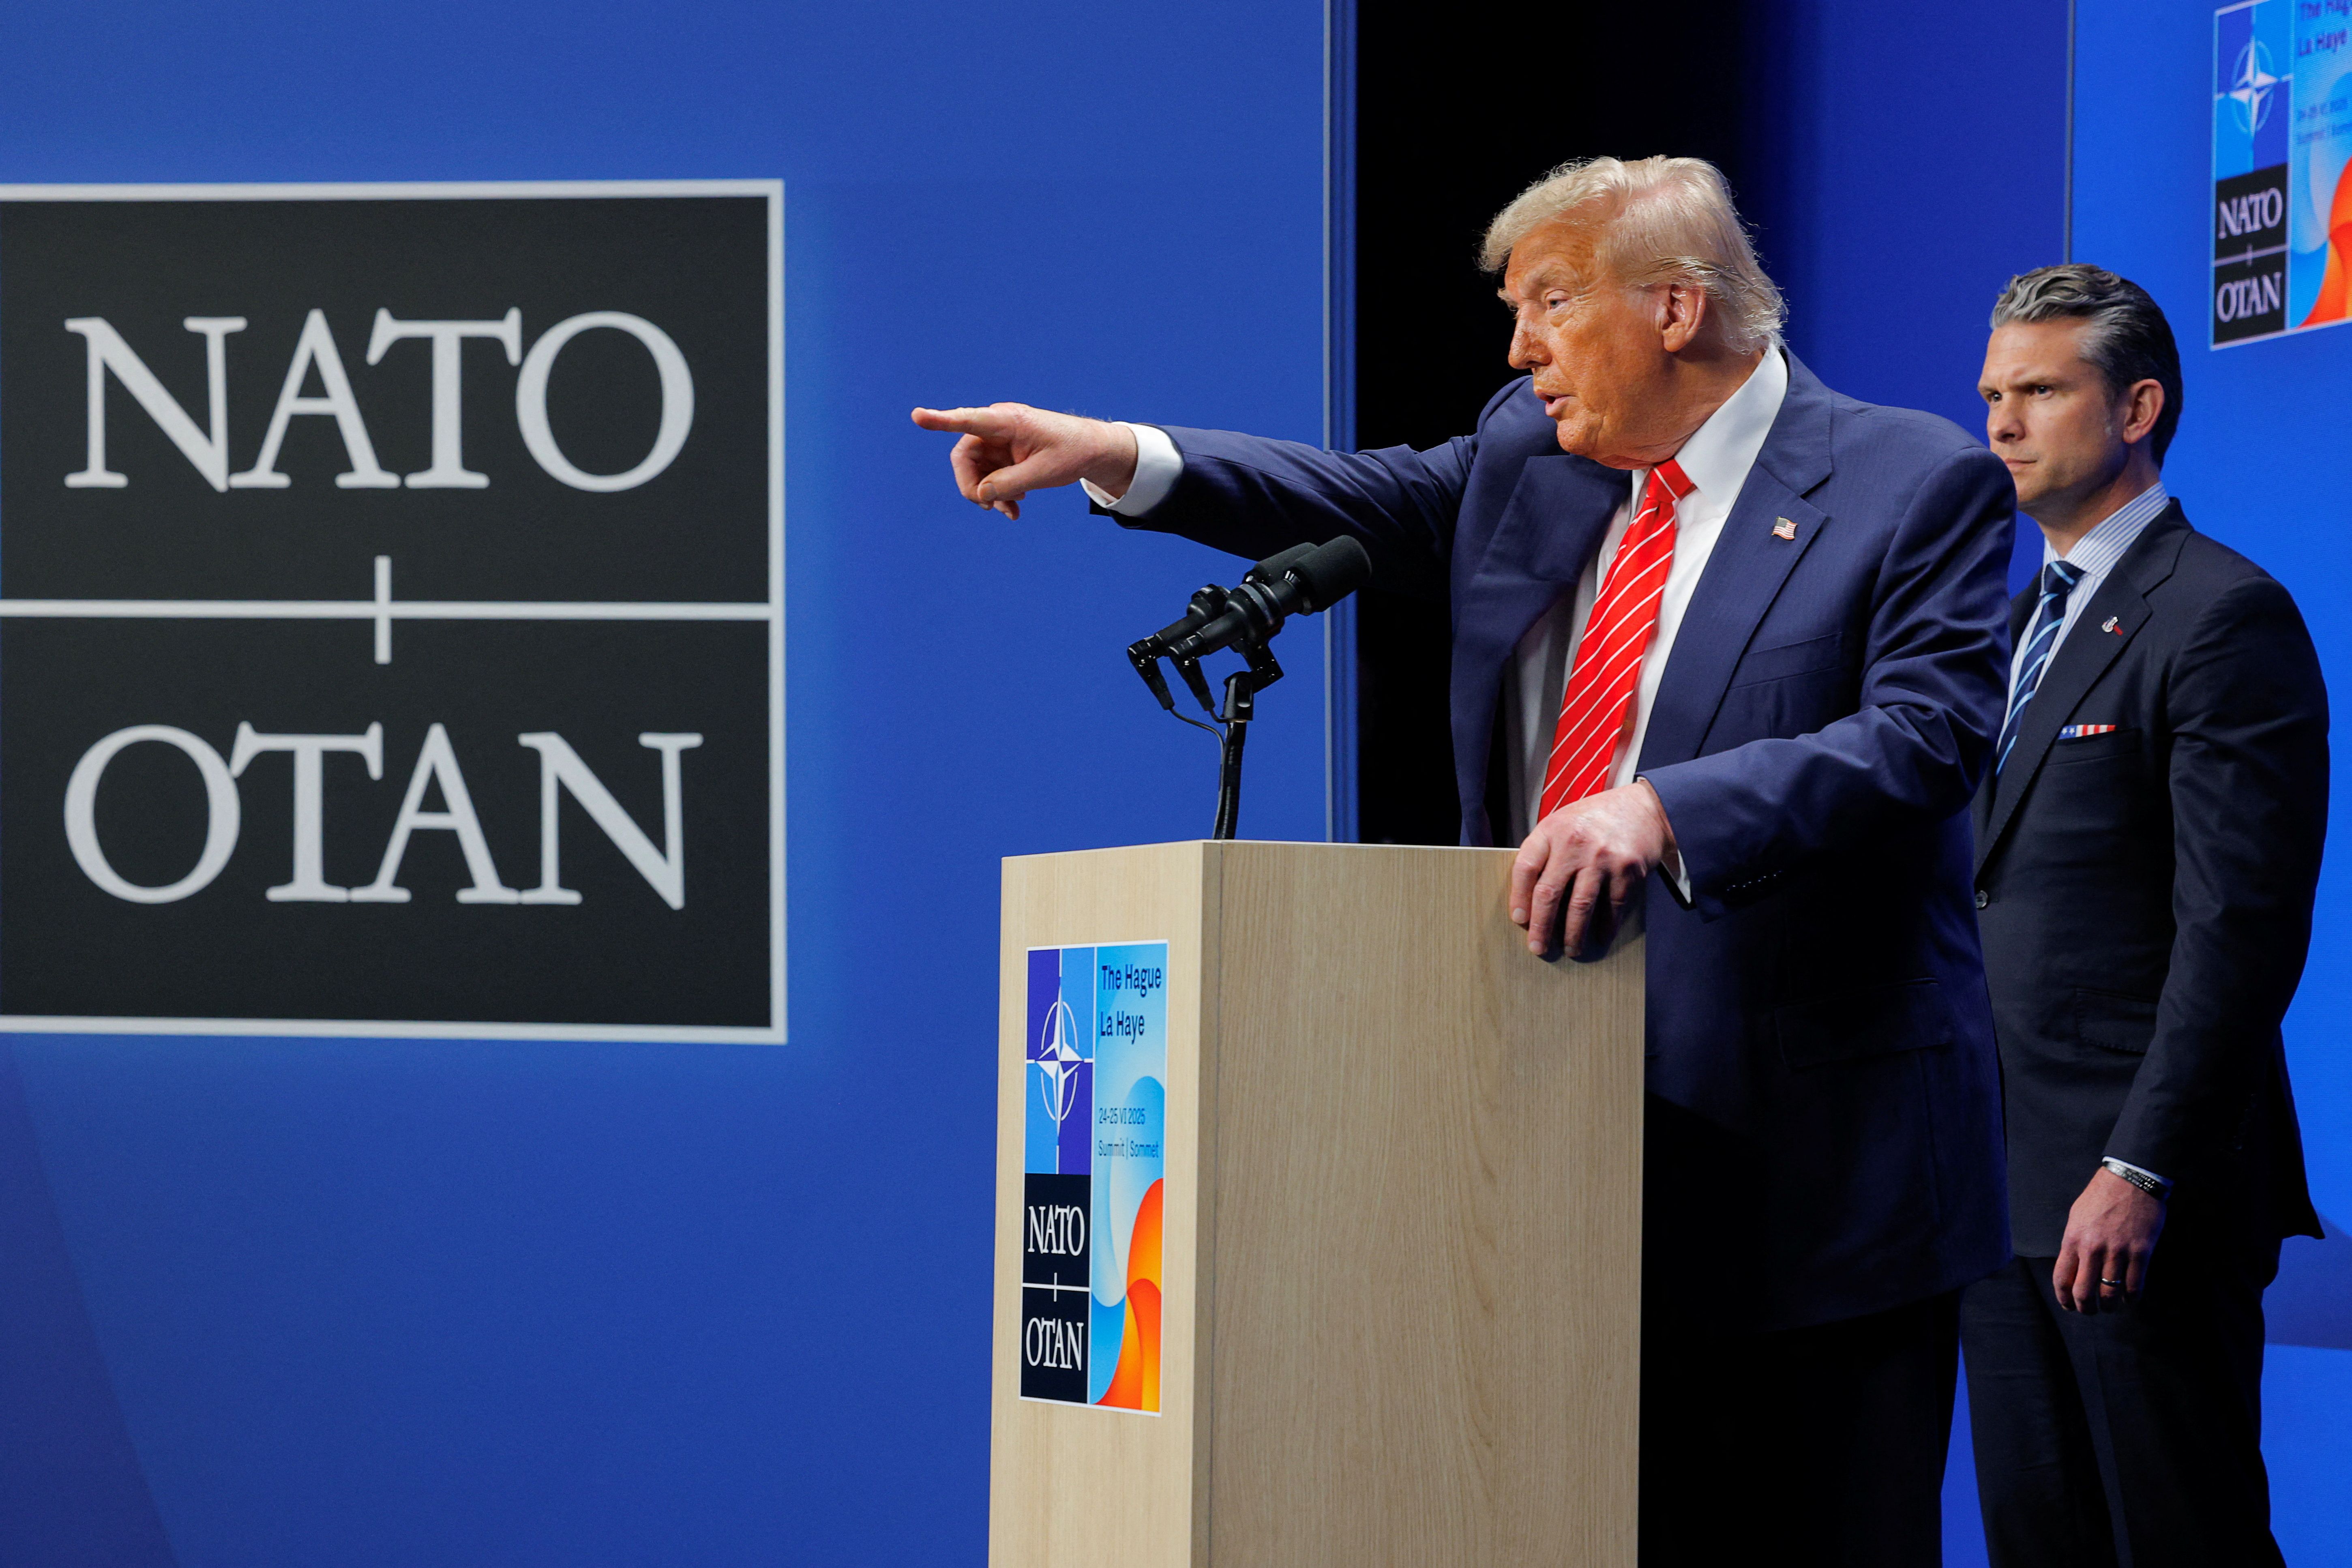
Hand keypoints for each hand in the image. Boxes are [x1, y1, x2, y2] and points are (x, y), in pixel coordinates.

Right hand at [909, 403, 1138, 519]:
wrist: (1092, 451)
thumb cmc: (1072, 452)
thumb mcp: (1044, 473)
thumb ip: (1009, 483)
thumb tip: (979, 494)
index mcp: (1008, 421)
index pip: (969, 419)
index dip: (941, 420)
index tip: (918, 416)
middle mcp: (997, 427)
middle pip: (964, 456)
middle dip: (972, 485)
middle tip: (987, 507)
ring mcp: (999, 441)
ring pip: (975, 470)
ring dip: (987, 494)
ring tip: (1009, 512)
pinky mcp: (1003, 454)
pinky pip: (988, 476)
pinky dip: (997, 493)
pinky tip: (1013, 508)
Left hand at [1508, 780, 1674, 957]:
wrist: (1644, 807)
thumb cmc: (1596, 819)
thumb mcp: (1562, 822)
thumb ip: (1545, 851)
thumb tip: (1529, 897)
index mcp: (1552, 830)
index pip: (1525, 868)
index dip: (1518, 897)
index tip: (1519, 920)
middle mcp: (1574, 844)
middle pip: (1549, 893)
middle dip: (1541, 926)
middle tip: (1537, 948)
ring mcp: (1602, 858)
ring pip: (1580, 906)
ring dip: (1574, 934)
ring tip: (1571, 950)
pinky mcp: (1627, 870)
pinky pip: (1613, 906)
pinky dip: (1606, 926)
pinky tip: (1601, 937)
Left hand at [2052, 1167, 2165, 1311]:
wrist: (2131, 1179)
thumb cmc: (2101, 1197)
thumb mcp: (2077, 1217)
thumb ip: (2074, 1243)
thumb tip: (2074, 1268)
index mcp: (2073, 1239)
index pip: (2062, 1278)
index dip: (2064, 1298)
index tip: (2069, 1306)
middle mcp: (2093, 1248)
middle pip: (2084, 1292)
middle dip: (2086, 1308)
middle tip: (2091, 1311)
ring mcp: (2118, 1251)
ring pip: (2110, 1293)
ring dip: (2110, 1306)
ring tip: (2110, 1307)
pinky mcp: (2141, 1252)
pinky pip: (2135, 1285)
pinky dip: (2131, 1298)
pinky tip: (2129, 1299)